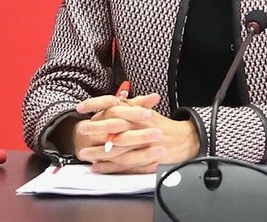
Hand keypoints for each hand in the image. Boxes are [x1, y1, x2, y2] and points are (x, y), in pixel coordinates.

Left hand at [73, 93, 199, 173]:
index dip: (97, 104)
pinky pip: (124, 164)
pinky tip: (97, 167)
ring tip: (84, 153)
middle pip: (116, 127)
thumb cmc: (163, 126)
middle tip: (82, 130)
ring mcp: (143, 144)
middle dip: (97, 129)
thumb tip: (115, 99)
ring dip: (99, 151)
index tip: (81, 107)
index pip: (115, 104)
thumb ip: (132, 105)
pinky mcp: (145, 160)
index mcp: (138, 113)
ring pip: (117, 148)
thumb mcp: (148, 112)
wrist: (185, 140)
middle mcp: (140, 126)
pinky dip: (109, 167)